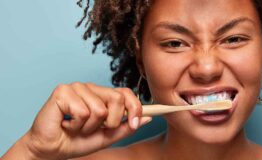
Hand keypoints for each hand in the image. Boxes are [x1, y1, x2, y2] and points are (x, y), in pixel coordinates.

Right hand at [23, 82, 151, 158]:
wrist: (51, 149)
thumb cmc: (77, 141)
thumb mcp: (107, 136)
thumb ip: (126, 127)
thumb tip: (147, 118)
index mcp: (102, 96)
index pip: (125, 93)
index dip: (135, 106)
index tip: (139, 121)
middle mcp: (91, 87)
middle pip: (118, 98)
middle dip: (111, 122)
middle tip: (96, 129)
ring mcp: (77, 87)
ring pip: (100, 109)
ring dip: (89, 127)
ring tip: (77, 127)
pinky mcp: (63, 91)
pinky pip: (83, 112)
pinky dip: (77, 125)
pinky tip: (67, 124)